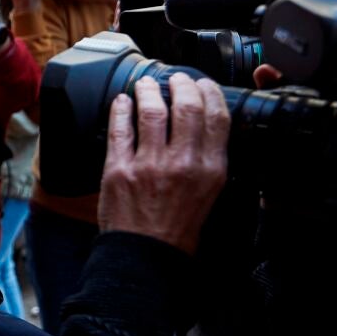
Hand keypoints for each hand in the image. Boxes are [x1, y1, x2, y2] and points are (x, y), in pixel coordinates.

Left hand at [98, 74, 229, 254]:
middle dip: (180, 84)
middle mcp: (183, 163)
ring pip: (151, 111)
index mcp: (210, 169)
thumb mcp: (209, 194)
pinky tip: (121, 102)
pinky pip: (119, 129)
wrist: (145, 256)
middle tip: (174, 79)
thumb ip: (208, 161)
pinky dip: (120, 110)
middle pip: (186, 106)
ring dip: (147, 91)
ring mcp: (149, 164)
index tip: (202, 84)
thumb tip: (204, 126)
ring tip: (144, 85)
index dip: (209, 92)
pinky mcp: (119, 169)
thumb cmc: (177, 228)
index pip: (217, 117)